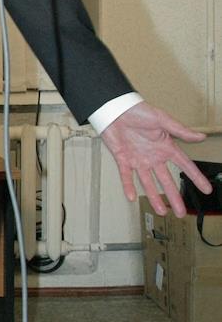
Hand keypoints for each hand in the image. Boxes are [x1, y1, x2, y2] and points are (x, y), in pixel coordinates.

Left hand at [100, 101, 211, 216]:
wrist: (116, 109)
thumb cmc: (139, 111)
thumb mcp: (162, 120)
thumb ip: (180, 131)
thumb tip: (200, 136)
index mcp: (166, 147)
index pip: (185, 165)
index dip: (195, 177)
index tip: (205, 190)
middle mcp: (154, 156)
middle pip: (167, 180)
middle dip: (174, 196)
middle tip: (180, 212)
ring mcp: (139, 160)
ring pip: (148, 183)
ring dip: (154, 197)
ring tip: (161, 211)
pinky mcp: (124, 159)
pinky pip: (126, 176)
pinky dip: (129, 186)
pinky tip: (132, 198)